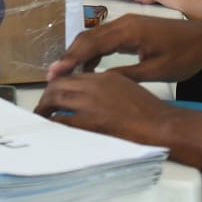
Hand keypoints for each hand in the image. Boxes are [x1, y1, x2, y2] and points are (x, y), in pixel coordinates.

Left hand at [35, 70, 173, 146]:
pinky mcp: (90, 122)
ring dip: (45, 106)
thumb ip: (107, 86)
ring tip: (41, 115)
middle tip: (43, 105)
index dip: (59, 83)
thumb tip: (92, 92)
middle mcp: (94, 86)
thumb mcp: (127, 87)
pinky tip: (49, 126)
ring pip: (56, 98)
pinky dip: (52, 121)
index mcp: (104, 77)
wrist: (160, 124)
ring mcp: (91, 103)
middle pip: (59, 84)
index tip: (54, 92)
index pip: (73, 76)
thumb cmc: (149, 110)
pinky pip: (62, 119)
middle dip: (47, 94)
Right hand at [47, 13, 201, 83]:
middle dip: (69, 56)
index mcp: (128, 32)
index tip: (56, 74)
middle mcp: (124, 23)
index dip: (71, 60)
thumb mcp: (156, 72)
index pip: (91, 45)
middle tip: (54, 76)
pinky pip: (106, 37)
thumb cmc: (186, 55)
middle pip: (87, 38)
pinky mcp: (132, 28)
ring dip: (80, 54)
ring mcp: (127, 23)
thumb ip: (126, 76)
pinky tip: (91, 67)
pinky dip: (94, 51)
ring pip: (95, 37)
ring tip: (69, 74)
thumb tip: (99, 82)